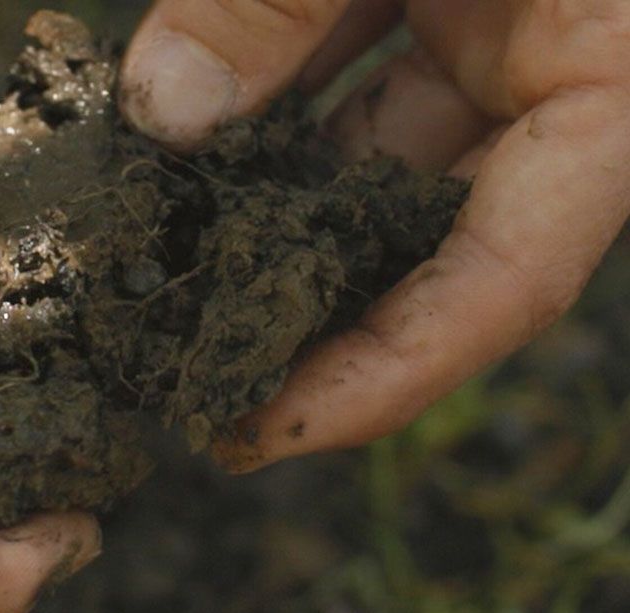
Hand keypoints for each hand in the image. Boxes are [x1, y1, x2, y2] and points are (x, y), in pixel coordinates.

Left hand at [121, 0, 629, 469]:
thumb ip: (279, 1)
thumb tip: (164, 113)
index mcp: (607, 72)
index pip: (511, 278)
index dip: (386, 375)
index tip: (261, 432)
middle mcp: (547, 76)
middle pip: (425, 243)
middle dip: (309, 309)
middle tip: (192, 369)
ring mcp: (484, 35)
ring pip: (369, 162)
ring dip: (270, 209)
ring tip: (168, 261)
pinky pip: (344, 79)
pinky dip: (270, 113)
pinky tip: (186, 143)